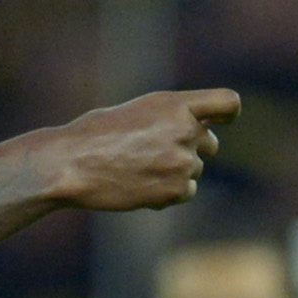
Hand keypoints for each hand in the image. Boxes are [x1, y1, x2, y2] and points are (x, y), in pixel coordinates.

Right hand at [46, 88, 240, 210]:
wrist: (69, 165)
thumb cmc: (92, 136)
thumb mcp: (135, 112)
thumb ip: (171, 117)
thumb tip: (202, 130)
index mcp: (175, 104)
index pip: (228, 104)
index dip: (227, 115)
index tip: (220, 123)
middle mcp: (185, 130)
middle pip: (209, 144)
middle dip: (189, 150)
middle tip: (152, 154)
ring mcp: (183, 161)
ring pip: (194, 170)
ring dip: (172, 173)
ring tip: (135, 171)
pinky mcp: (176, 189)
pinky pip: (185, 192)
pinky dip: (166, 193)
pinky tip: (137, 186)